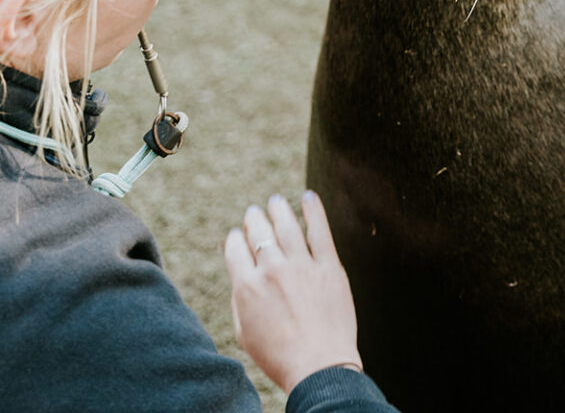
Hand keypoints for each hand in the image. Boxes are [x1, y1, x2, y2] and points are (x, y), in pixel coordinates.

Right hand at [225, 192, 362, 393]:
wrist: (319, 367)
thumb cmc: (279, 356)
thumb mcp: (244, 332)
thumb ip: (240, 299)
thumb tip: (242, 275)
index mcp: (247, 287)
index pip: (235, 248)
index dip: (234, 239)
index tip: (238, 237)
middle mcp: (272, 271)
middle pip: (258, 232)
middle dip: (253, 219)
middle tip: (254, 212)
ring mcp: (302, 266)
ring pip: (287, 225)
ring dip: (278, 209)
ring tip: (276, 201)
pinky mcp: (329, 267)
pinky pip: (320, 230)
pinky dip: (313, 210)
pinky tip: (308, 197)